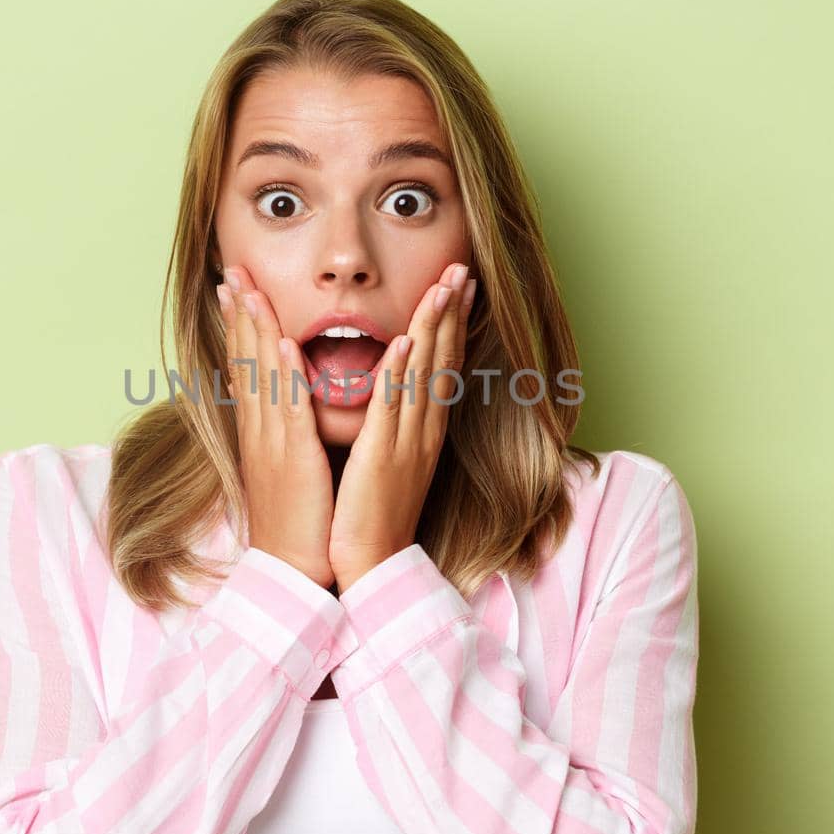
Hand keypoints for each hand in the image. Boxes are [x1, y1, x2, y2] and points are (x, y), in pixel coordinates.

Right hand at [217, 264, 335, 588]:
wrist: (293, 567)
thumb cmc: (297, 518)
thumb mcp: (285, 463)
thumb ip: (281, 427)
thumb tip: (276, 397)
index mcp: (261, 429)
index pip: (246, 365)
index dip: (239, 324)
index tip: (233, 286)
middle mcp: (260, 429)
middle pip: (245, 359)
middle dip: (239, 312)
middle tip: (230, 269)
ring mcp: (272, 442)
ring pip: (261, 374)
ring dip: (256, 328)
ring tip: (247, 288)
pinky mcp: (292, 459)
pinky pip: (288, 410)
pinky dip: (284, 375)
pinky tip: (281, 345)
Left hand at [329, 262, 475, 591]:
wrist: (370, 564)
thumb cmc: (372, 514)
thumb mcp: (389, 459)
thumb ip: (394, 423)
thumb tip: (393, 389)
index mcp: (423, 430)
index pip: (442, 366)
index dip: (452, 324)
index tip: (459, 287)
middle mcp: (423, 430)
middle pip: (443, 360)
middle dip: (452, 312)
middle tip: (463, 269)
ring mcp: (407, 441)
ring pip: (424, 373)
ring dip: (434, 326)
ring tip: (445, 285)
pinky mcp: (383, 456)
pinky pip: (394, 407)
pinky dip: (400, 372)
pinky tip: (406, 340)